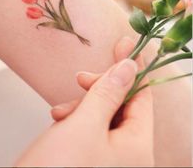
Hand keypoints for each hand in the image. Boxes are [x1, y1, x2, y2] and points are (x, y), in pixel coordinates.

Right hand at [16, 37, 153, 166]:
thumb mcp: (85, 124)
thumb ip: (108, 93)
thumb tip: (129, 66)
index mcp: (136, 148)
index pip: (142, 98)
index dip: (132, 69)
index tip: (125, 44)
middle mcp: (127, 155)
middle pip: (120, 105)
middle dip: (98, 90)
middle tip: (79, 78)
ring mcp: (107, 158)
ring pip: (101, 115)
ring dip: (81, 106)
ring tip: (59, 112)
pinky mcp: (89, 158)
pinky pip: (89, 129)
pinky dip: (75, 120)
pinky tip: (58, 121)